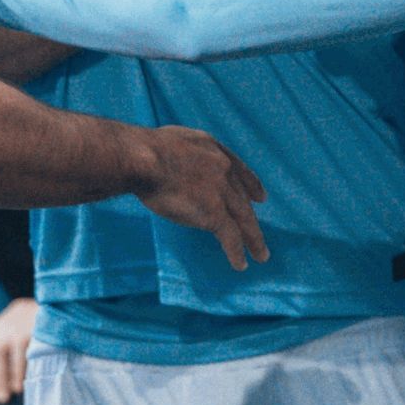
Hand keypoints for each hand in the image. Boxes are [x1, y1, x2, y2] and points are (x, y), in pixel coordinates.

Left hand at [0, 296, 37, 404]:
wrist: (43, 305)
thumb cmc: (16, 319)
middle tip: (2, 399)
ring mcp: (12, 334)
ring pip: (8, 362)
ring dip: (11, 378)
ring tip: (15, 391)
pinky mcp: (26, 336)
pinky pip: (24, 358)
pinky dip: (23, 371)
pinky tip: (25, 380)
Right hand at [134, 126, 268, 270]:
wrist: (144, 159)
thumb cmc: (144, 150)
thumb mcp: (172, 140)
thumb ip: (184, 154)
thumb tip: (176, 167)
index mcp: (212, 148)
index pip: (238, 169)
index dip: (251, 185)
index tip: (260, 197)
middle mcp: (222, 168)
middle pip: (242, 198)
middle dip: (252, 218)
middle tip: (259, 234)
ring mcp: (221, 191)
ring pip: (244, 220)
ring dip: (254, 240)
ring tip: (261, 256)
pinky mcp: (214, 212)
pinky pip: (231, 237)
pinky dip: (236, 252)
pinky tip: (240, 264)